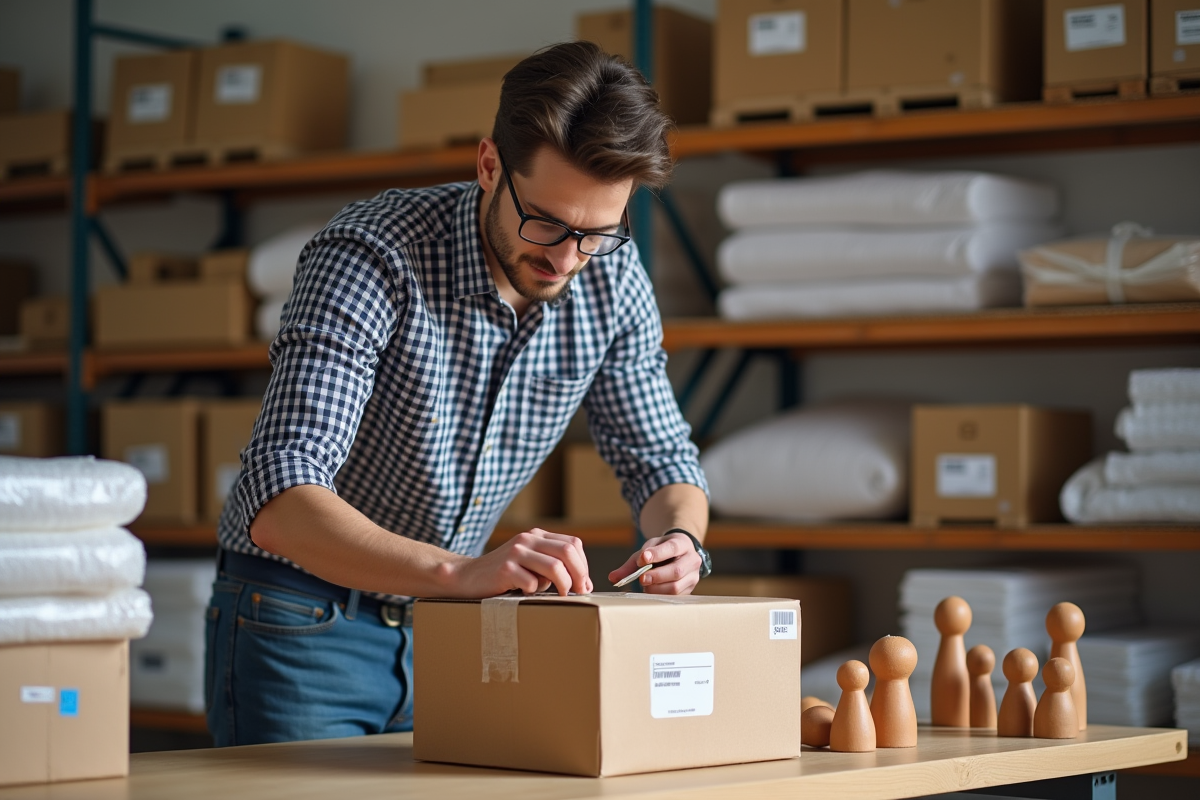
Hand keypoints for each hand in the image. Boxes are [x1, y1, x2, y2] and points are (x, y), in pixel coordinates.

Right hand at [442, 528, 591, 597]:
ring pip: (554, 567)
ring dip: (563, 586)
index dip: (583, 565)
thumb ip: (553, 566)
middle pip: (567, 552)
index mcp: (536, 535)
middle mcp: (527, 539)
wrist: (467, 577)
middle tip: (580, 592)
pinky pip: (532, 583)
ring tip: (560, 596)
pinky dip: (534, 592)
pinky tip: (525, 594)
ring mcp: (516, 552)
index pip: (572, 544)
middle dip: (579, 575)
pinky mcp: (505, 568)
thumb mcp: (530, 563)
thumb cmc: (504, 575)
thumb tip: (584, 584)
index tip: (583, 584)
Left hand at [608, 532, 700, 594]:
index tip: (643, 559)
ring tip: (645, 585)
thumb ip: (632, 562)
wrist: (680, 553)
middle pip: (676, 571)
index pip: (672, 548)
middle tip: (641, 579)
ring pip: (676, 587)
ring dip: (657, 588)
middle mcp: (692, 559)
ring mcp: (693, 576)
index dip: (657, 554)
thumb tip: (613, 578)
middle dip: (656, 576)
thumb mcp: (648, 549)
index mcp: (682, 543)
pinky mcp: (690, 589)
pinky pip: (675, 597)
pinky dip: (660, 595)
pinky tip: (652, 590)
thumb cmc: (662, 550)